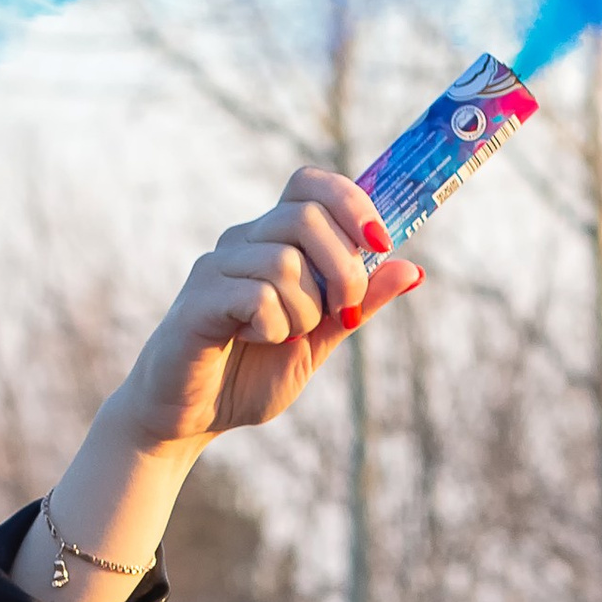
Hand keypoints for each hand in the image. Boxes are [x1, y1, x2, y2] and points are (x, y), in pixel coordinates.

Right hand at [108, 167, 424, 459]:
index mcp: (272, 241)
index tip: (380, 244)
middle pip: (306, 216)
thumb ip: (359, 303)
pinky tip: (256, 340)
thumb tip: (411, 269)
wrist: (189, 417)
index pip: (311, 184)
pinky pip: (257, 296)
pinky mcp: (199, 300)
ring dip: (304, 311)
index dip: (352, 203)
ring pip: (285, 261)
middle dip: (344, 270)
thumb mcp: (320, 340)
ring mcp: (217, 267)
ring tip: (285, 336)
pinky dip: (274, 326)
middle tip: (343, 315)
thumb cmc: (249, 374)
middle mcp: (242, 242)